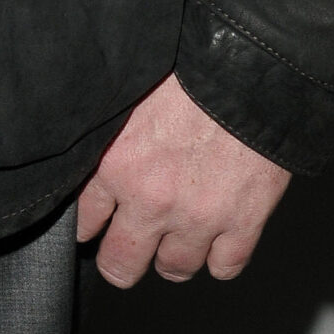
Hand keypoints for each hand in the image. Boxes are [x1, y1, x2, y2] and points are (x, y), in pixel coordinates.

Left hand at [76, 72, 289, 284]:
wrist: (248, 63)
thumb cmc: (186, 64)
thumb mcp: (128, 92)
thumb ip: (107, 129)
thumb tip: (88, 142)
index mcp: (117, 163)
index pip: (85, 222)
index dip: (91, 223)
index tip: (98, 222)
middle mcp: (152, 199)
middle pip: (121, 264)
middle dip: (121, 258)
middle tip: (127, 246)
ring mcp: (198, 217)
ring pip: (174, 269)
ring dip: (172, 256)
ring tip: (174, 237)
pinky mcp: (243, 223)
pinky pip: (224, 268)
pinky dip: (220, 256)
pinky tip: (216, 237)